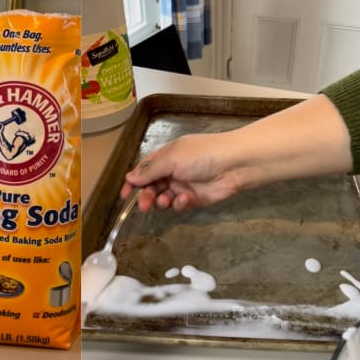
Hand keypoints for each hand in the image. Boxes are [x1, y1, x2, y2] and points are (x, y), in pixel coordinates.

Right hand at [120, 133, 242, 211]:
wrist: (234, 164)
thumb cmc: (201, 155)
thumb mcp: (172, 158)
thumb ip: (150, 171)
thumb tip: (130, 177)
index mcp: (165, 157)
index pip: (143, 170)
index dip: (133, 182)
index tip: (124, 195)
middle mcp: (172, 171)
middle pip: (151, 186)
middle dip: (146, 196)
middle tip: (144, 205)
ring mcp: (183, 185)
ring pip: (163, 198)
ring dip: (161, 201)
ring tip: (165, 201)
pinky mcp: (195, 199)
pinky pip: (179, 205)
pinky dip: (179, 204)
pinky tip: (184, 199)